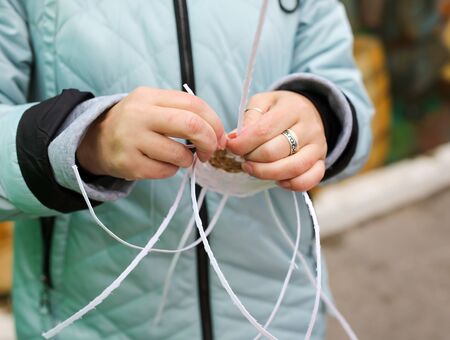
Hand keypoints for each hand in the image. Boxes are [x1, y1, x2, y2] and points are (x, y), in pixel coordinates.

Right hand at [77, 87, 225, 179]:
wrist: (96, 140)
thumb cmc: (137, 124)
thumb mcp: (153, 107)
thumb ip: (183, 113)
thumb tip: (218, 134)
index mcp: (149, 96)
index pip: (194, 104)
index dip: (215, 122)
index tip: (220, 136)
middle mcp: (138, 115)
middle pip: (191, 125)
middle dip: (209, 141)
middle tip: (210, 152)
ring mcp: (131, 140)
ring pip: (180, 154)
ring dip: (188, 160)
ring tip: (180, 157)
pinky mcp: (128, 164)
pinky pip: (165, 171)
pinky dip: (171, 170)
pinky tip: (162, 164)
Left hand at [226, 91, 326, 190]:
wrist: (308, 111)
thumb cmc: (279, 109)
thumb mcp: (263, 102)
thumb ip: (250, 117)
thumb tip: (236, 138)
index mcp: (292, 109)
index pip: (263, 130)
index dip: (243, 143)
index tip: (231, 147)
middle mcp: (309, 128)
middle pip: (275, 152)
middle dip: (252, 158)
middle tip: (244, 157)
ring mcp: (317, 147)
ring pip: (293, 168)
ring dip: (266, 173)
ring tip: (252, 169)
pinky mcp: (321, 162)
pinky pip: (308, 180)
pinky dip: (290, 184)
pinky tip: (277, 180)